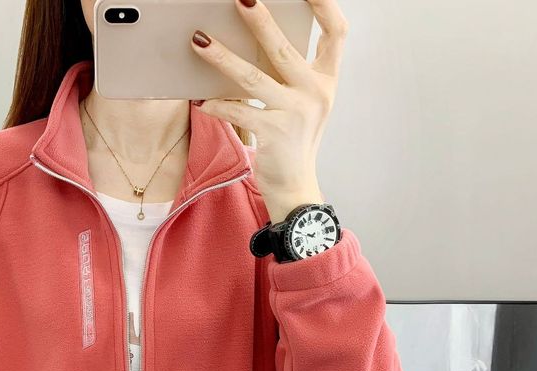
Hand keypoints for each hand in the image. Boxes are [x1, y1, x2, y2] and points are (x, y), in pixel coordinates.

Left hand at [190, 0, 348, 221]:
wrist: (295, 187)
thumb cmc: (295, 141)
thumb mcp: (305, 104)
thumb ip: (292, 75)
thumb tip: (260, 40)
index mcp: (327, 81)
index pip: (336, 33)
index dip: (325, 5)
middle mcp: (315, 94)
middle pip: (284, 49)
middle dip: (260, 21)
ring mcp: (296, 114)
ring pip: (253, 78)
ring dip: (223, 58)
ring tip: (200, 41)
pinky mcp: (274, 134)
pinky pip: (240, 111)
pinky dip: (219, 106)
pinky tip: (202, 102)